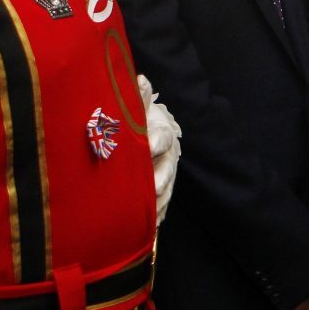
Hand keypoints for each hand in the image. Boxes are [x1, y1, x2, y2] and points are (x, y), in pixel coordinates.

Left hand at [137, 75, 181, 224]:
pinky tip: (145, 230)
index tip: (147, 148)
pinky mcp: (162, 192)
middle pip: (165, 173)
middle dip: (157, 184)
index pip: (161, 139)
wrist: (155, 133)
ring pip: (164, 194)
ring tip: (143, 220)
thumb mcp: (142, 108)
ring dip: (154, 206)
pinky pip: (160, 208)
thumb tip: (140, 79)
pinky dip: (154, 220)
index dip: (154, 144)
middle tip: (148, 193)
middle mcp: (168, 158)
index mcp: (162, 136)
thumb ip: (140, 98)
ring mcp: (167, 176)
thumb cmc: (143, 121)